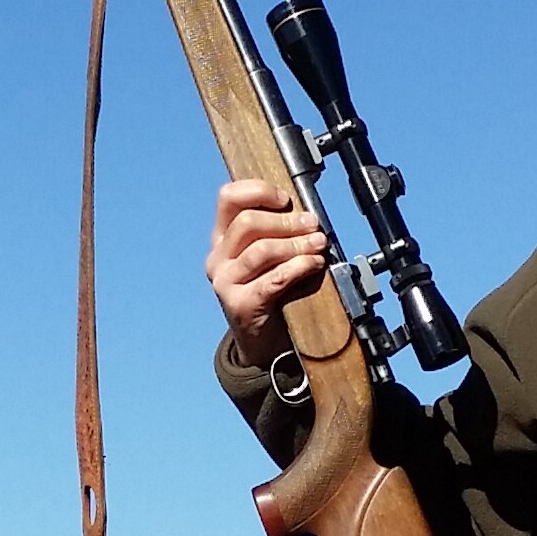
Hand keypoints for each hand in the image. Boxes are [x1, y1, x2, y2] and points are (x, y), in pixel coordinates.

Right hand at [206, 177, 326, 346]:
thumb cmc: (271, 294)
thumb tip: (306, 214)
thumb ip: (276, 233)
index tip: (285, 199)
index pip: (228, 198)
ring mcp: (225, 282)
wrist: (263, 344)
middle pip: (248, 222)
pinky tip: (314, 264)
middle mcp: (217, 258)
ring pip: (261, 249)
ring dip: (297, 244)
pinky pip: (273, 278)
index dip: (258, 191)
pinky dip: (299, 267)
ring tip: (319, 245)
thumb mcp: (268, 258)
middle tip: (313, 225)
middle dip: (287, 221)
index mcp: (221, 238)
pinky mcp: (240, 304)